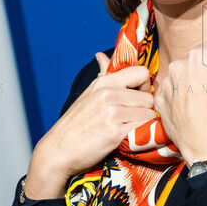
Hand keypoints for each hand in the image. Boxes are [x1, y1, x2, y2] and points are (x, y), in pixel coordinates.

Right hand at [24, 52, 154, 198]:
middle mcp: (108, 94)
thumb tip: (101, 55)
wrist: (58, 150)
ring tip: (129, 130)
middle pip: (148, 98)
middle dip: (144, 110)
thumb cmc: (75, 124)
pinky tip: (128, 139)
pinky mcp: (115, 132)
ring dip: (143, 125)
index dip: (144, 87)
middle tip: (132, 120)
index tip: (136, 99)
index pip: (142, 73)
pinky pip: (143, 129)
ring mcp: (112, 113)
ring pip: (148, 114)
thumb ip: (102, 74)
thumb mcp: (88, 94)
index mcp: (104, 82)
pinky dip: (140, 136)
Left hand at [153, 26, 206, 163]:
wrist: (202, 138)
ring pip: (178, 78)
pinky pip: (169, 94)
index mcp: (196, 56)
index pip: (206, 51)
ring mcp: (166, 83)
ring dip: (186, 86)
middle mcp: (177, 65)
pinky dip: (176, 100)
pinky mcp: (159, 100)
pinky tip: (187, 110)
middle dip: (199, 74)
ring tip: (198, 103)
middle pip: (190, 64)